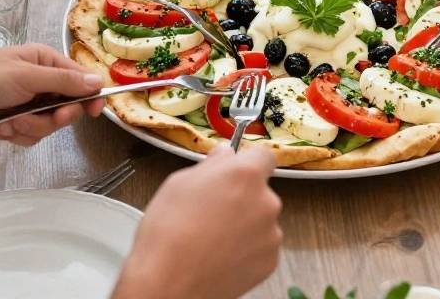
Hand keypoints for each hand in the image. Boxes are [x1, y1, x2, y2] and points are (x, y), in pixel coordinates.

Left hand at [0, 44, 105, 145]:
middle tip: (53, 118)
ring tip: (11, 122)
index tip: (96, 111)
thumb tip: (100, 81)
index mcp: (44, 62)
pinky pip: (32, 136)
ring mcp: (27, 105)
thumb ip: (64, 81)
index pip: (79, 78)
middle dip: (57, 116)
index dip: (89, 95)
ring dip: (32, 127)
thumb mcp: (27, 76)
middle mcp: (39, 82)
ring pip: (50, 125)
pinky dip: (18, 134)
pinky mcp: (15, 124)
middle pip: (68, 106)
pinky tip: (0, 127)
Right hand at [113, 145, 281, 298]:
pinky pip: (261, 247)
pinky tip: (220, 255)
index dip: (249, 162)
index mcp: (246, 175)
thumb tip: (225, 156)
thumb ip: (211, 165)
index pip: (264, 155)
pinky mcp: (270, 262)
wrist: (169, 284)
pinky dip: (246, 249)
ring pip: (261, 220)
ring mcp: (271, 234)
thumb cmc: (168, 232)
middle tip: (214, 210)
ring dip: (245, 224)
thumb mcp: (179, 183)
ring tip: (213, 238)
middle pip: (261, 191)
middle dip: (243, 197)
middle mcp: (266, 202)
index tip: (236, 171)